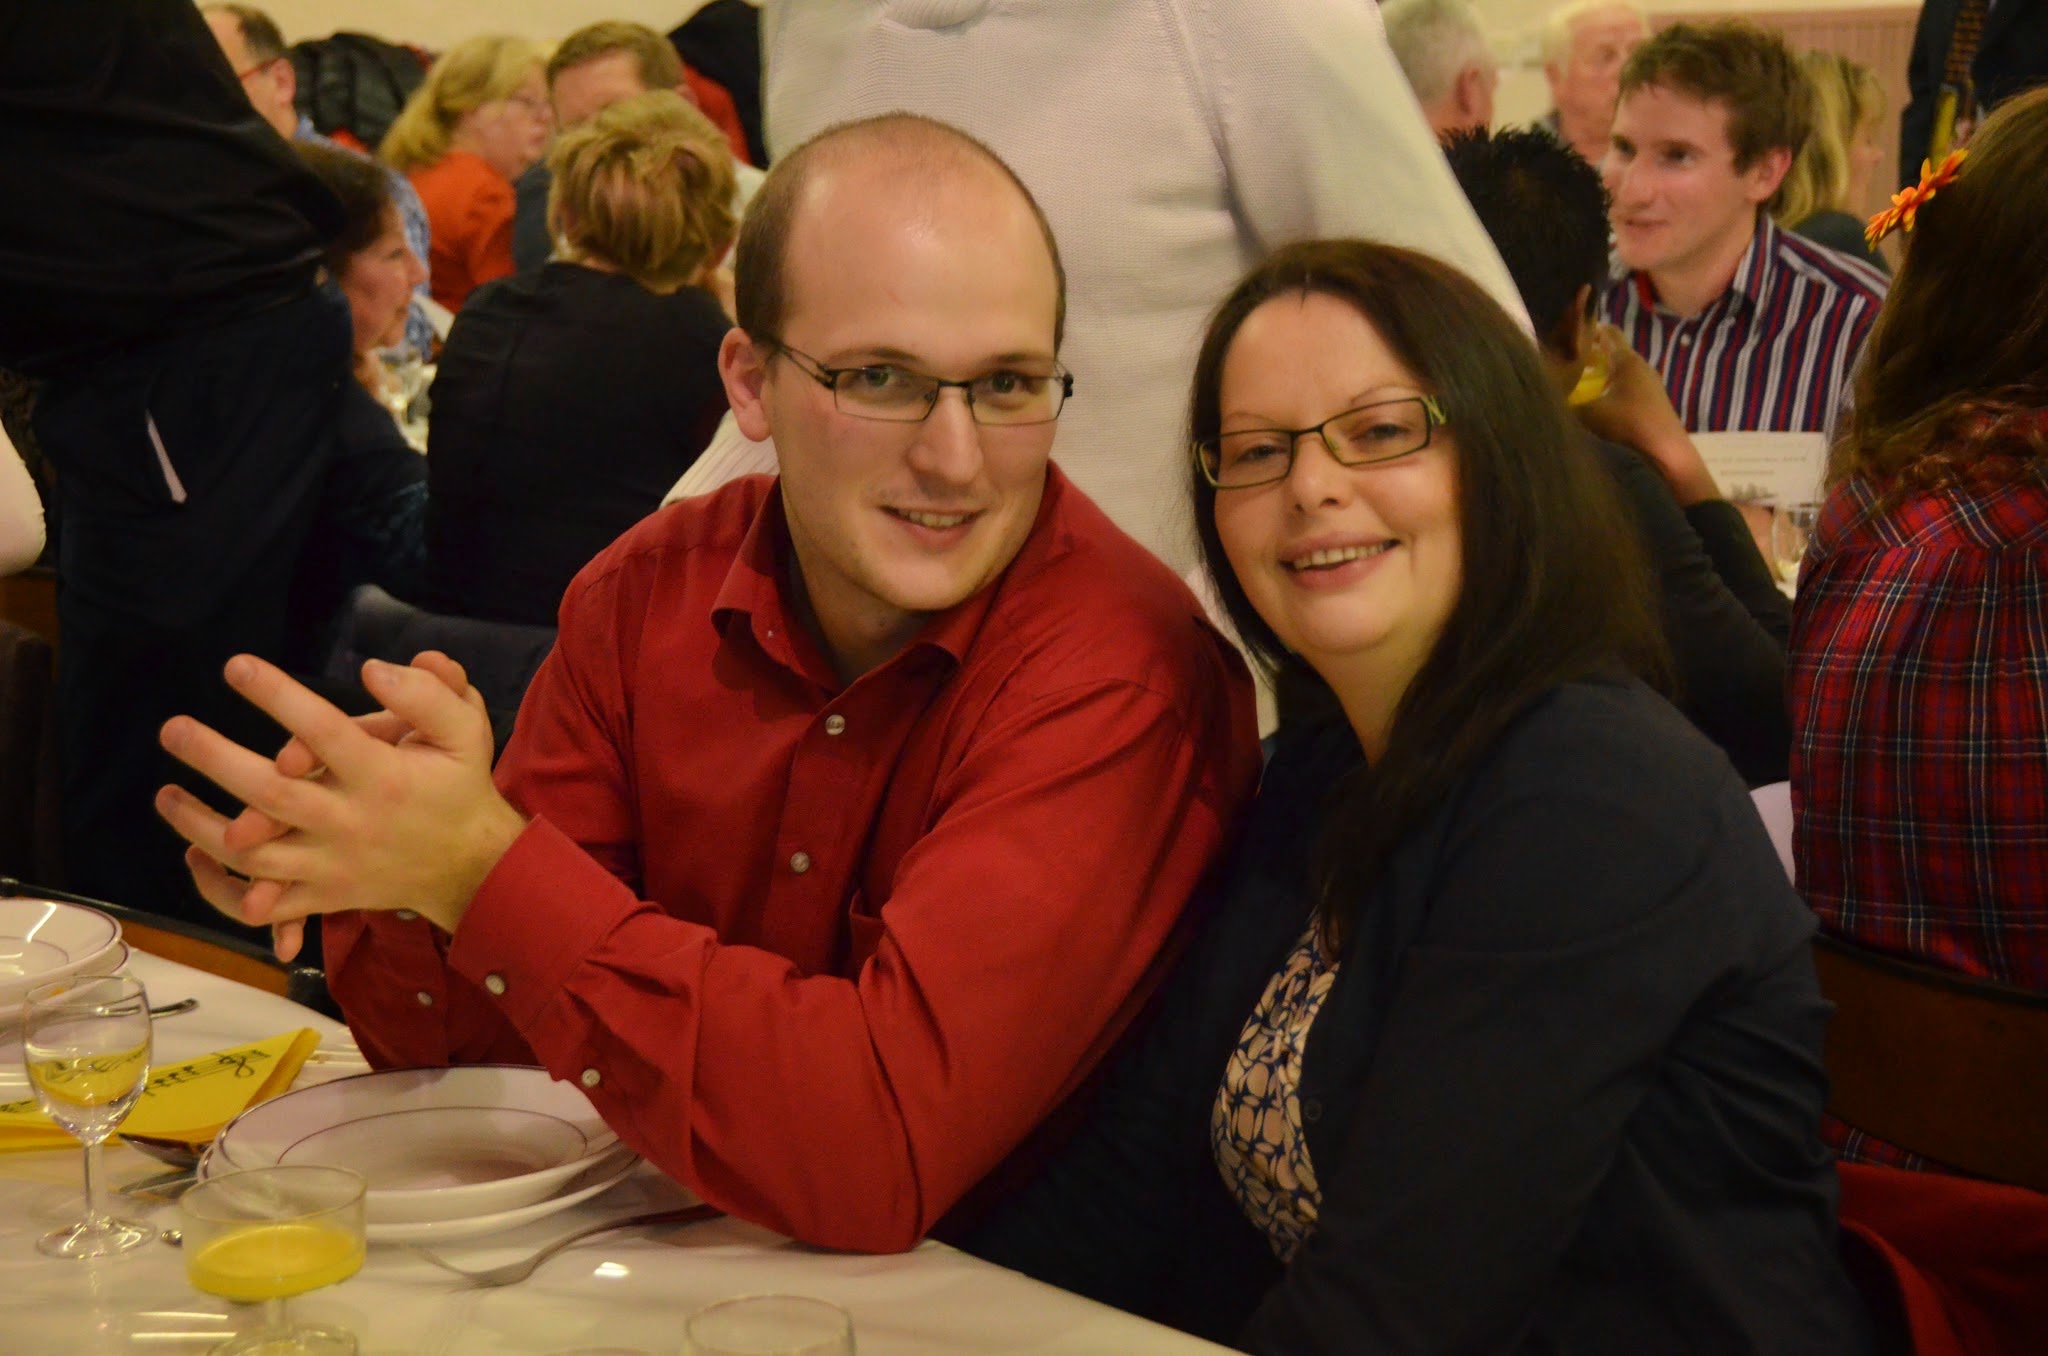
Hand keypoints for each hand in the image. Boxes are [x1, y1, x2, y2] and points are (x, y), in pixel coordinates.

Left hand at [155, 654, 527, 941]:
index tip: (235, 666)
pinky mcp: (324, 895)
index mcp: (384, 777)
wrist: (471, 865)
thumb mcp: (467, 732)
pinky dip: (221, 890)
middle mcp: (353, 823)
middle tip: (172, 729)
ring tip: (166, 794)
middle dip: (215, 760)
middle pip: (272, 795)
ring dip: (201, 826)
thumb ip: (428, 697)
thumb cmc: (460, 785)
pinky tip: (194, 856)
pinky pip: (264, 906)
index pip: (325, 731)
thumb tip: (375, 670)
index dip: (278, 697)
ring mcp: (333, 865)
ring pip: (254, 856)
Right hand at [1573, 325, 1721, 505]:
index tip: (1566, 335)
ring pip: (1620, 368)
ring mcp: (1649, 382)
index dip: (1587, 328)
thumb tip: (1541, 393)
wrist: (1667, 452)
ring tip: (1576, 381)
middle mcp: (1640, 365)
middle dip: (1589, 352)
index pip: (1607, 331)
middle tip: (1564, 360)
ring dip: (1600, 371)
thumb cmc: (1629, 425)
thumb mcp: (1589, 414)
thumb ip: (1565, 402)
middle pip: (1612, 350)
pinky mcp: (1652, 399)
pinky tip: (1597, 401)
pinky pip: (1626, 383)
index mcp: (1626, 360)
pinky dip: (1610, 384)